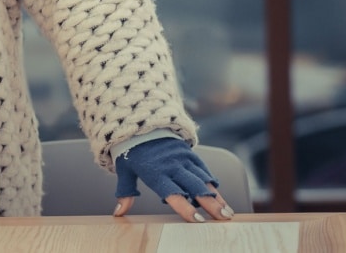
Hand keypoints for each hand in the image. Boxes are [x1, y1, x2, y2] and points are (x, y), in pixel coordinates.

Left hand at [113, 138, 233, 222]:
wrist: (140, 124)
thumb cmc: (132, 152)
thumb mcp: (124, 170)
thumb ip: (125, 192)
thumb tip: (118, 213)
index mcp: (156, 173)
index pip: (173, 194)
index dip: (186, 208)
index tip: (199, 221)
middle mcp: (172, 166)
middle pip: (194, 187)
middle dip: (211, 204)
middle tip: (223, 219)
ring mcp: (183, 158)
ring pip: (203, 179)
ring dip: (216, 196)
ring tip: (227, 212)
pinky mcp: (189, 152)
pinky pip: (203, 168)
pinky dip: (212, 182)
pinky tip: (220, 194)